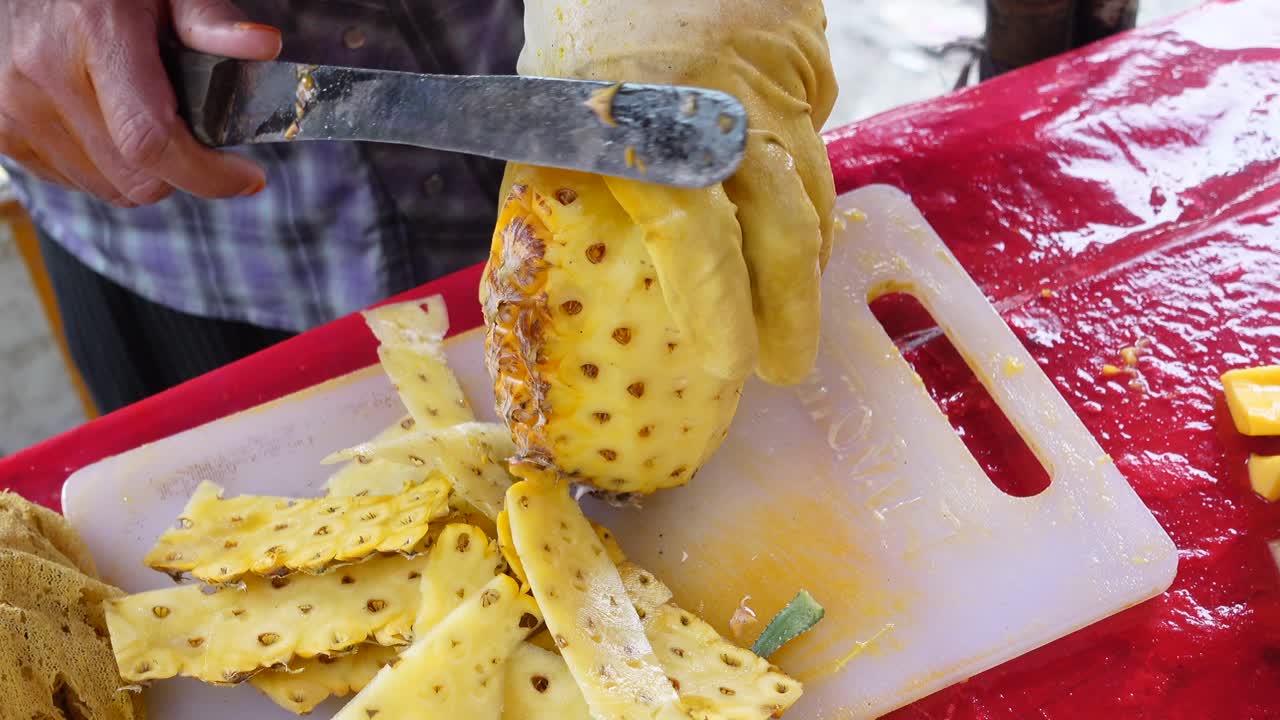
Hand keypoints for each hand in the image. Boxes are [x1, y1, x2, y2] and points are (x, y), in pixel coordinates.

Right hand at [0, 0, 280, 205]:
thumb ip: (209, 20)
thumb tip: (263, 46)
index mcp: (94, 32)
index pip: (152, 139)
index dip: (207, 174)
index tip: (247, 177)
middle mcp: (43, 73)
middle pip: (137, 180)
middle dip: (182, 171)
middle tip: (195, 137)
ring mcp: (13, 106)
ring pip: (108, 188)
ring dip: (140, 171)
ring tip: (142, 118)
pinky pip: (72, 180)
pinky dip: (101, 167)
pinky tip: (104, 122)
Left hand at [519, 0, 837, 383]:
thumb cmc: (585, 20)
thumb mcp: (551, 105)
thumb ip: (566, 184)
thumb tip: (571, 277)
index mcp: (645, 127)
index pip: (695, 237)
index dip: (717, 309)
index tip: (730, 366)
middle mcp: (722, 113)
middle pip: (783, 230)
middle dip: (791, 310)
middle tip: (785, 365)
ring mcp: (773, 87)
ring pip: (811, 192)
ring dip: (806, 261)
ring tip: (791, 307)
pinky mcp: (806, 65)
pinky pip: (815, 143)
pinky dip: (806, 192)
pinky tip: (791, 222)